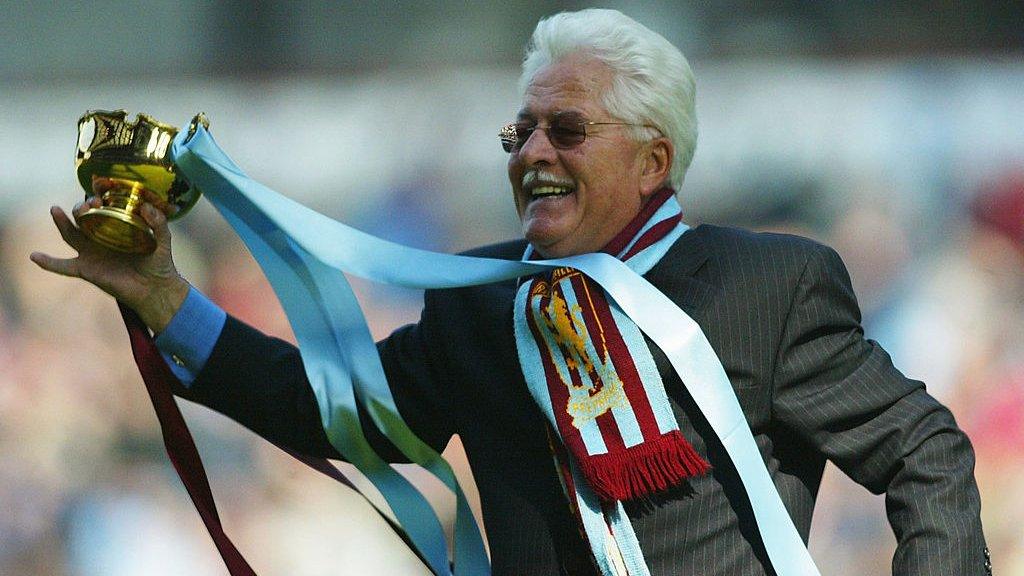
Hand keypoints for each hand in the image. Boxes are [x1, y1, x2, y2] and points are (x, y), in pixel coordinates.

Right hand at [30, 194, 189, 332]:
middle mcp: (100, 237)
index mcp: (116, 227)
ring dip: (61, 222)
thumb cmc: (159, 263)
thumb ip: (158, 222)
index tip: (100, 195)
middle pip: (82, 218)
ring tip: (55, 209)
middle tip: (90, 204)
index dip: (98, 199)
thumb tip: (147, 207)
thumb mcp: (163, 239)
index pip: (102, 208)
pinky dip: (49, 262)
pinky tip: (34, 256)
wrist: (155, 289)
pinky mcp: (87, 269)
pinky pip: (63, 266)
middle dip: (81, 208)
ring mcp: (91, 253)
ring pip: (70, 234)